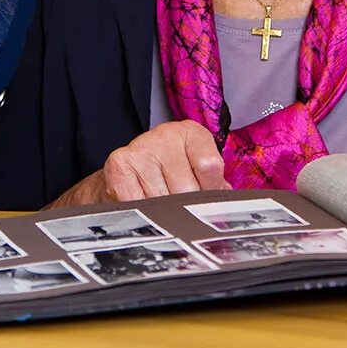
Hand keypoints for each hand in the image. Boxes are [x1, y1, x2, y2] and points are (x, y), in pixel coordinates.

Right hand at [50, 121, 228, 206]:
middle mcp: (166, 134)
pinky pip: (138, 203)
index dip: (208, 190)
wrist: (126, 175)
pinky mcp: (119, 163)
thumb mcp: (196, 174)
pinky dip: (142, 214)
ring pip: (163, 201)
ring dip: (163, 213)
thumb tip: (227, 212)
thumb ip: (215, 187)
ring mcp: (141, 147)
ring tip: (158, 204)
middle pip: (187, 189)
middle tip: (177, 205)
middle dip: (185, 207)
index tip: (201, 194)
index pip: (210, 166)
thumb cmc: (168, 176)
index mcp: (192, 133)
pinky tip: (142, 205)